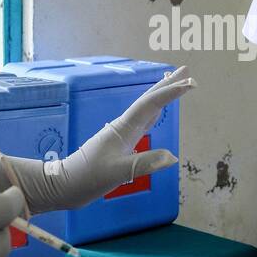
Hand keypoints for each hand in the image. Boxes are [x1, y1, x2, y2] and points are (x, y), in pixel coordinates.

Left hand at [0, 65, 195, 212]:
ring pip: (146, 109)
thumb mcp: (118, 173)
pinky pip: (142, 121)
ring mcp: (122, 133)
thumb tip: (172, 156)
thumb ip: (144, 164)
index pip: (151, 104)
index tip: (191, 83)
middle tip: (187, 70)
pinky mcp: (120, 143)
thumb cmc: (88, 178)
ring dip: (162, 95)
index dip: (171, 92)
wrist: (66, 185)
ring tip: (175, 83)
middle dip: (168, 85)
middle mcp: (124, 126)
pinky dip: (154, 111)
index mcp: (124, 128)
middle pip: (149, 100)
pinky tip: (157, 112)